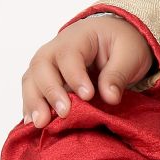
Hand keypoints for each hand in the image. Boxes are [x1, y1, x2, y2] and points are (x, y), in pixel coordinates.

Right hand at [21, 15, 154, 126]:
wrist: (114, 39)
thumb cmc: (121, 44)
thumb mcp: (129, 54)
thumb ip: (118, 74)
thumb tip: (110, 97)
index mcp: (79, 36)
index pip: (69, 54)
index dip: (75, 76)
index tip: (88, 96)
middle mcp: (56, 47)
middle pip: (41, 65)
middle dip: (50, 91)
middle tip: (63, 113)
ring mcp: (48, 63)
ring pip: (31, 78)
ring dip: (34, 101)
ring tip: (40, 123)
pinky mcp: (45, 78)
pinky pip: (31, 90)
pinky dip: (30, 106)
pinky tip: (33, 123)